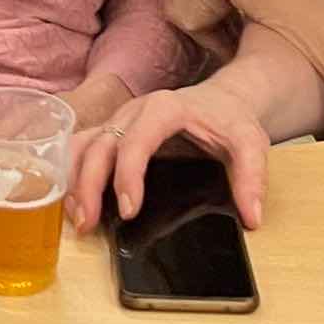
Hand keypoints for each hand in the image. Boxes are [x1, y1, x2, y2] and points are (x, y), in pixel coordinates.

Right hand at [66, 77, 270, 234]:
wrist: (222, 99)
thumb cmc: (230, 119)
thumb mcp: (251, 143)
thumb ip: (252, 177)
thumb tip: (251, 217)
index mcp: (164, 108)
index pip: (136, 141)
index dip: (127, 175)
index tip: (128, 211)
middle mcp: (134, 111)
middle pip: (100, 144)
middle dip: (88, 184)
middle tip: (89, 223)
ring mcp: (120, 119)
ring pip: (84, 144)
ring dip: (74, 179)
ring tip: (77, 217)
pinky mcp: (114, 130)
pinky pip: (83, 146)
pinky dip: (72, 172)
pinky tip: (74, 200)